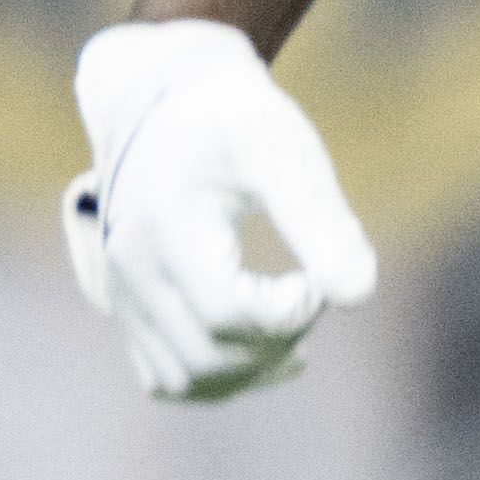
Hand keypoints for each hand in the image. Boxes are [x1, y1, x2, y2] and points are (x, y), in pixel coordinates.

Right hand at [62, 18, 376, 402]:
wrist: (169, 100)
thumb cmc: (234, 119)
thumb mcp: (284, 151)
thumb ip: (323, 221)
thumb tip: (359, 295)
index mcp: (165, 221)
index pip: (227, 312)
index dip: (291, 310)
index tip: (317, 275)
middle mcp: (130, 264)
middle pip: (209, 353)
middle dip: (278, 340)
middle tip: (311, 292)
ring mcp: (120, 290)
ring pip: (186, 378)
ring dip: (251, 372)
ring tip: (294, 326)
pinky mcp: (127, 306)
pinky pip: (167, 377)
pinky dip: (220, 379)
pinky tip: (267, 349)